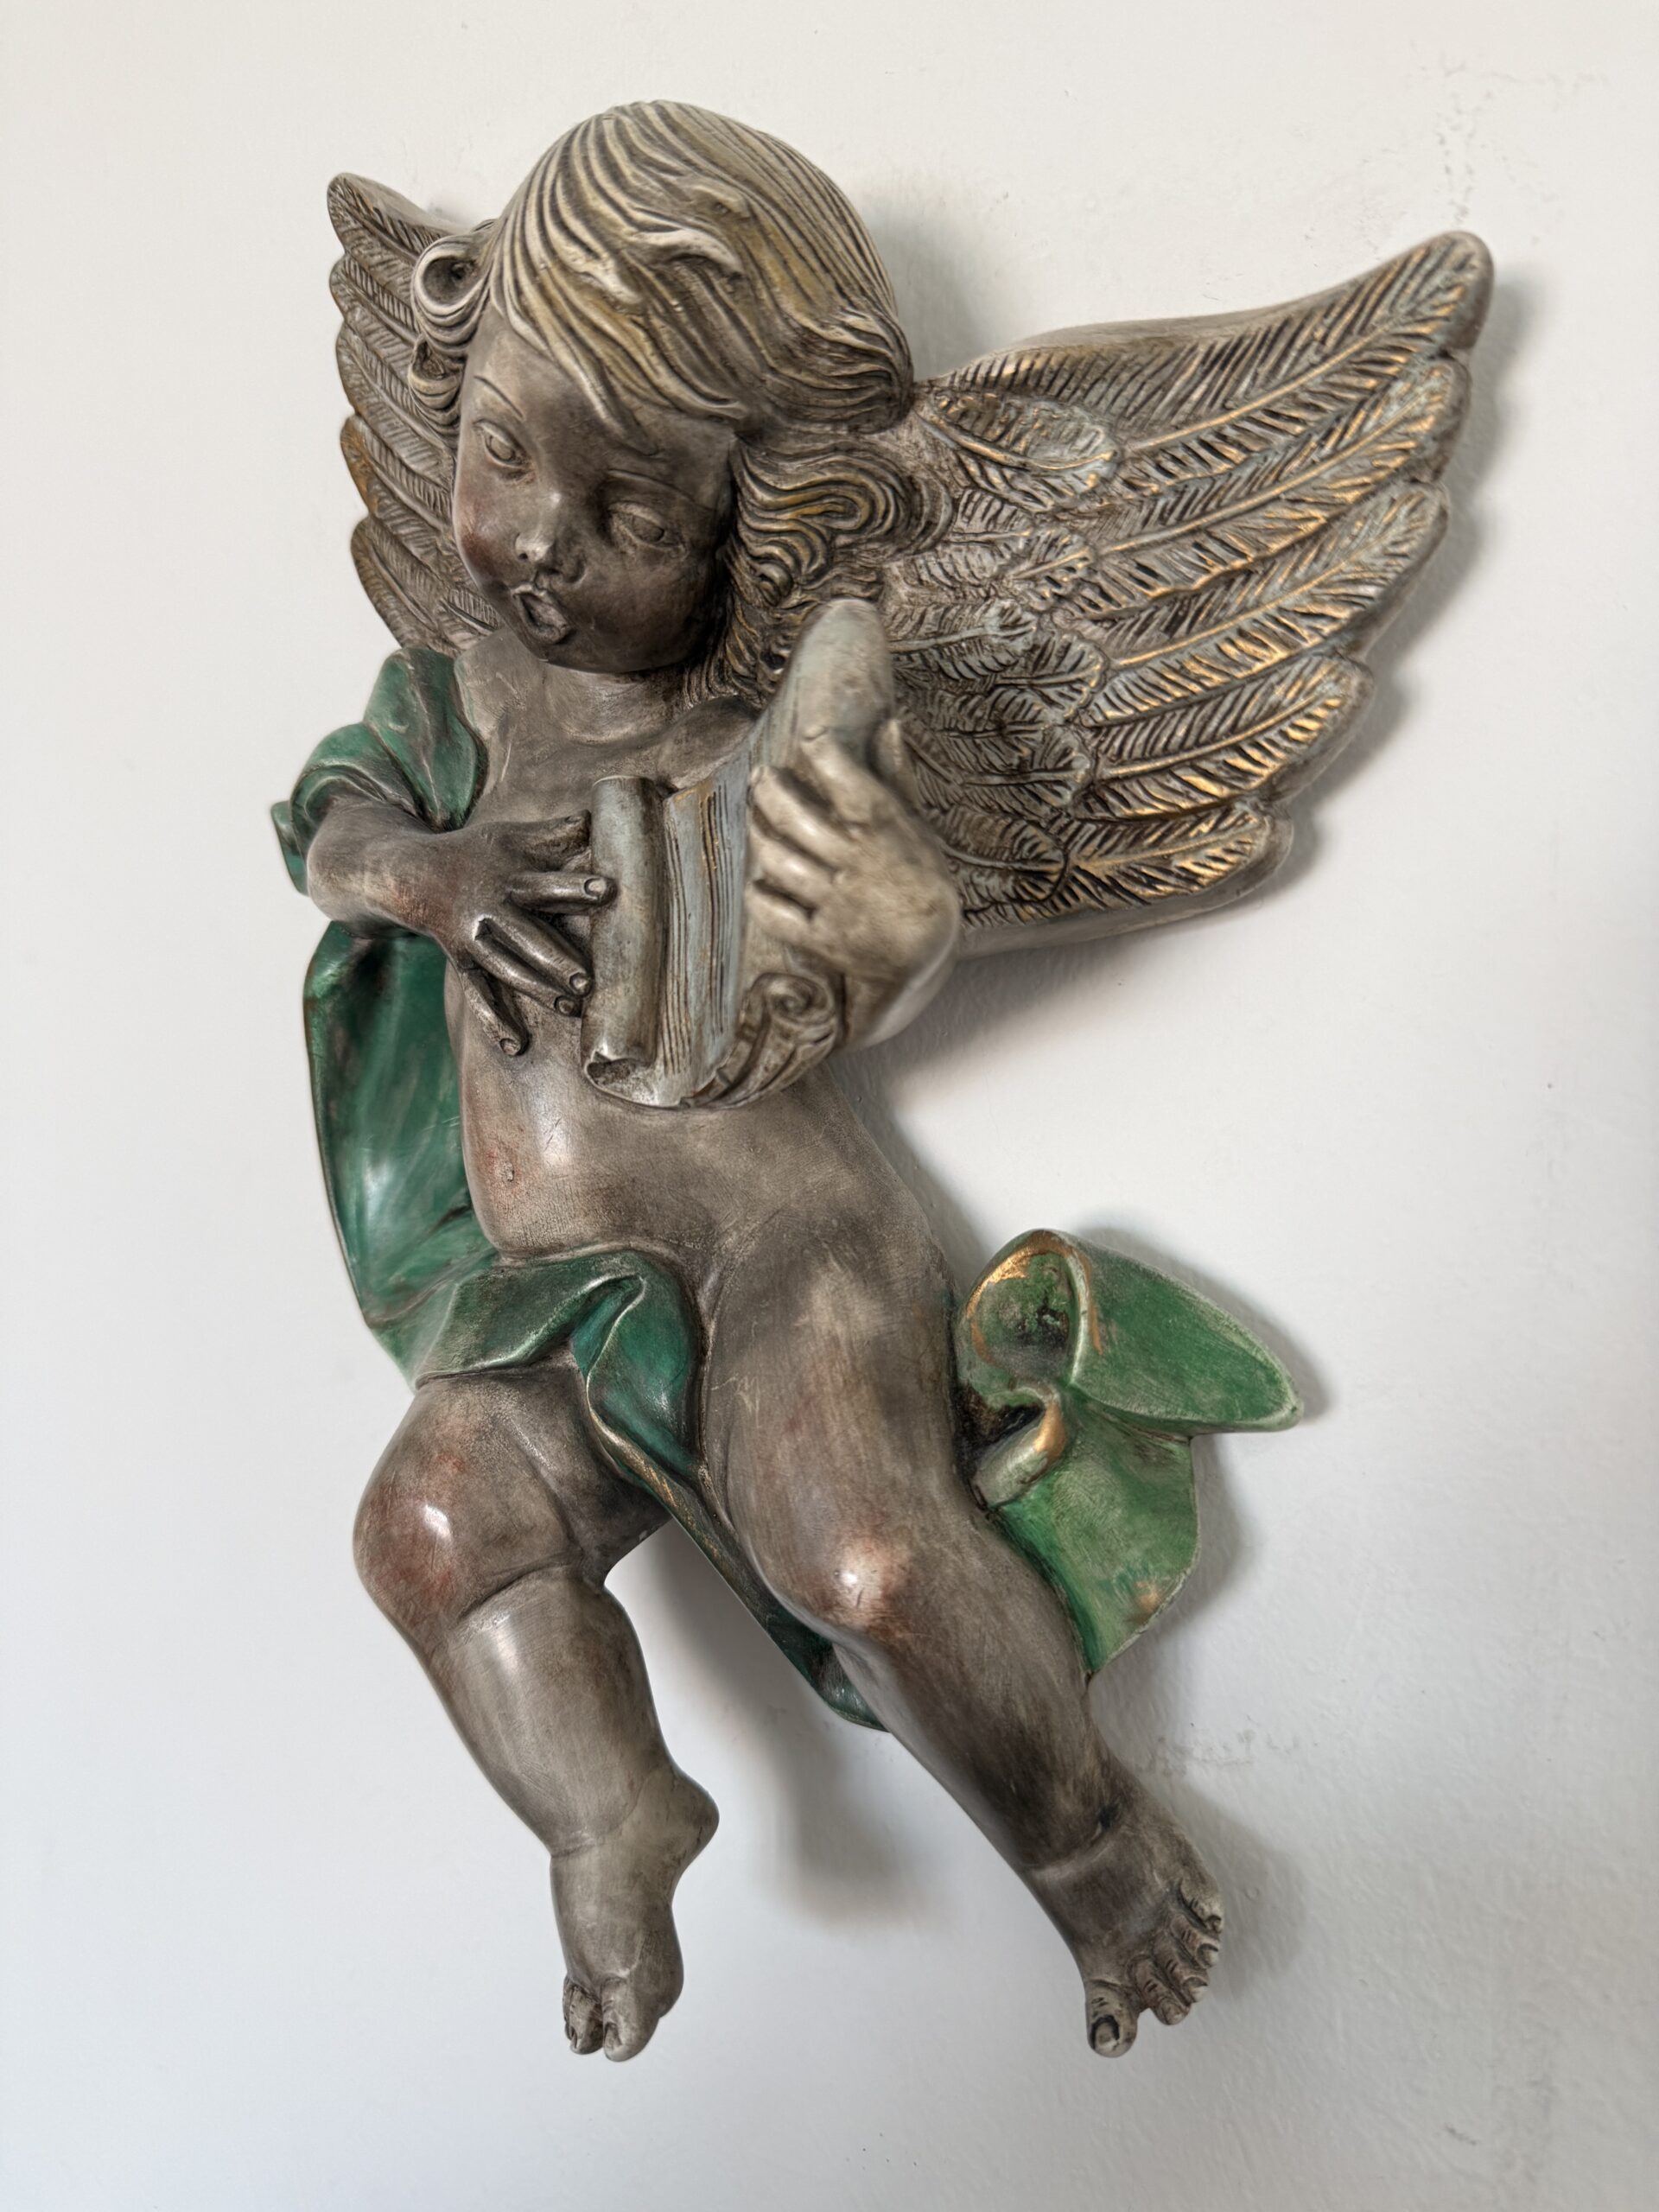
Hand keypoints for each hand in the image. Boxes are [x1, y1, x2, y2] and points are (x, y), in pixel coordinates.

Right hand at [401, 813, 611, 1055]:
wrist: (412, 875)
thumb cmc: (478, 853)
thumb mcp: (512, 835)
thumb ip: (557, 832)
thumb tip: (601, 816)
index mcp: (509, 879)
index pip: (547, 883)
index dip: (577, 886)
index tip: (608, 889)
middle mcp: (491, 913)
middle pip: (528, 938)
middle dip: (556, 959)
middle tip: (588, 981)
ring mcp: (475, 943)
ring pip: (509, 971)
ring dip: (538, 991)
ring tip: (573, 1008)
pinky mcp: (465, 965)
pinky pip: (479, 996)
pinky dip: (494, 1022)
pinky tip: (514, 1047)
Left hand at [747, 730, 959, 1041]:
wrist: (926, 952)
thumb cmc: (922, 880)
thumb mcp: (917, 828)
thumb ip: (894, 778)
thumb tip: (889, 724)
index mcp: (882, 830)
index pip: (845, 777)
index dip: (823, 750)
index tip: (812, 739)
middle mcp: (855, 862)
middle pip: (794, 816)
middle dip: (769, 790)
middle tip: (761, 778)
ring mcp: (835, 901)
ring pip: (778, 859)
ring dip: (759, 836)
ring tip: (755, 822)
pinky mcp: (821, 938)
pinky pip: (774, 914)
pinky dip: (759, 896)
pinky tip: (757, 883)